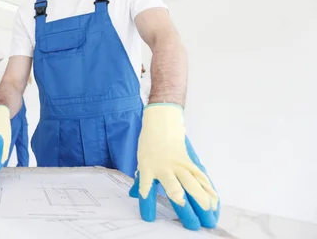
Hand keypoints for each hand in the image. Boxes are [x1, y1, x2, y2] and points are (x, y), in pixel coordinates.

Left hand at [129, 104, 219, 230]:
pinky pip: (201, 178)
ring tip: (209, 217)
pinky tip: (215, 204)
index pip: (145, 188)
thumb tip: (133, 195)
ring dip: (201, 202)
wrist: (162, 124)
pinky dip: (209, 191)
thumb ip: (140, 180)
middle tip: (192, 226)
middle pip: (174, 190)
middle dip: (184, 208)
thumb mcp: (141, 161)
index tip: (148, 218)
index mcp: (147, 168)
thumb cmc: (150, 145)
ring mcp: (179, 165)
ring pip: (192, 184)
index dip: (147, 204)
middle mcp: (164, 168)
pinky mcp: (190, 162)